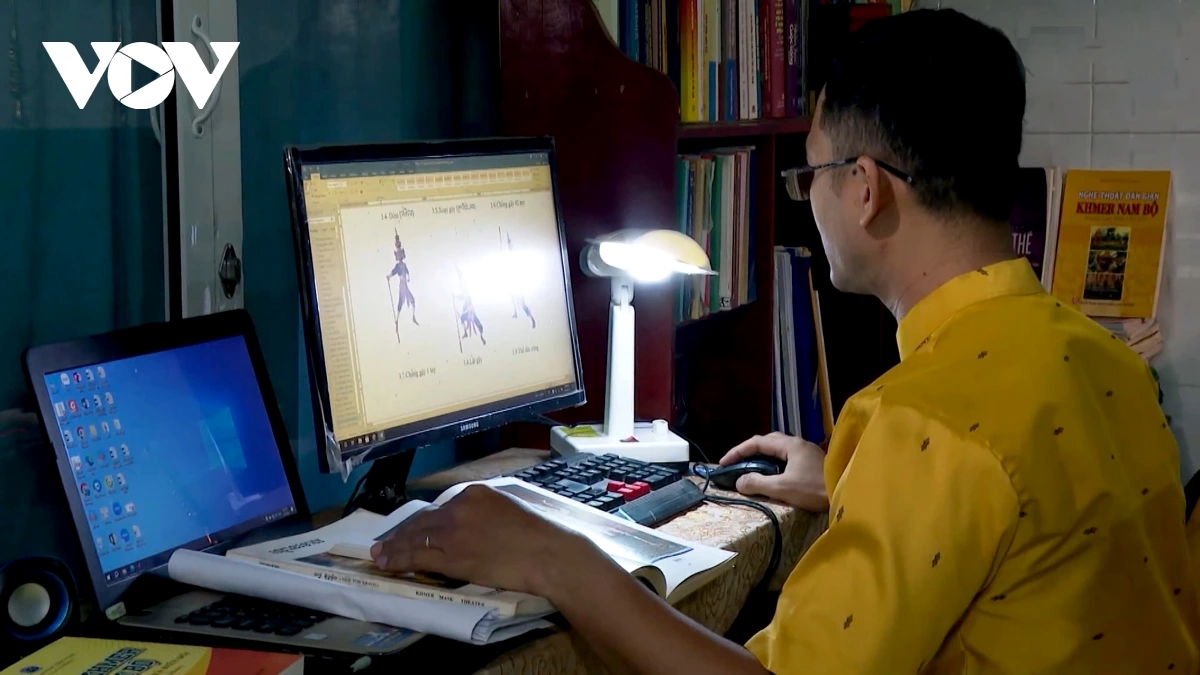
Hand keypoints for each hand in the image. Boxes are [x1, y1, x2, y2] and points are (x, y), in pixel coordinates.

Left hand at [370, 485, 599, 597]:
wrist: (549, 553)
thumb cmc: (541, 534)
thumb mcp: (511, 510)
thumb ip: (489, 513)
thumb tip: (480, 525)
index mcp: (476, 493)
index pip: (441, 508)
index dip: (424, 520)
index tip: (414, 528)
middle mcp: (459, 507)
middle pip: (423, 521)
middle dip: (402, 533)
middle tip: (386, 542)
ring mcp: (453, 532)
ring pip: (416, 538)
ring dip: (394, 547)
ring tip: (379, 555)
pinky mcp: (452, 556)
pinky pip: (418, 557)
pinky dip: (398, 560)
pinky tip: (387, 564)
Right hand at [719, 432, 828, 510]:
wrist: (846, 495)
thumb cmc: (815, 490)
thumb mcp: (783, 488)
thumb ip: (758, 483)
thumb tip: (739, 481)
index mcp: (791, 445)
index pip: (758, 442)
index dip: (738, 451)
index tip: (724, 463)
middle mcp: (799, 444)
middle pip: (768, 441)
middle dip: (750, 451)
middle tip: (737, 463)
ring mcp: (808, 453)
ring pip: (779, 450)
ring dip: (762, 457)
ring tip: (751, 469)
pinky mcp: (813, 463)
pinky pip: (787, 458)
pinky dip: (774, 464)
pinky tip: (772, 475)